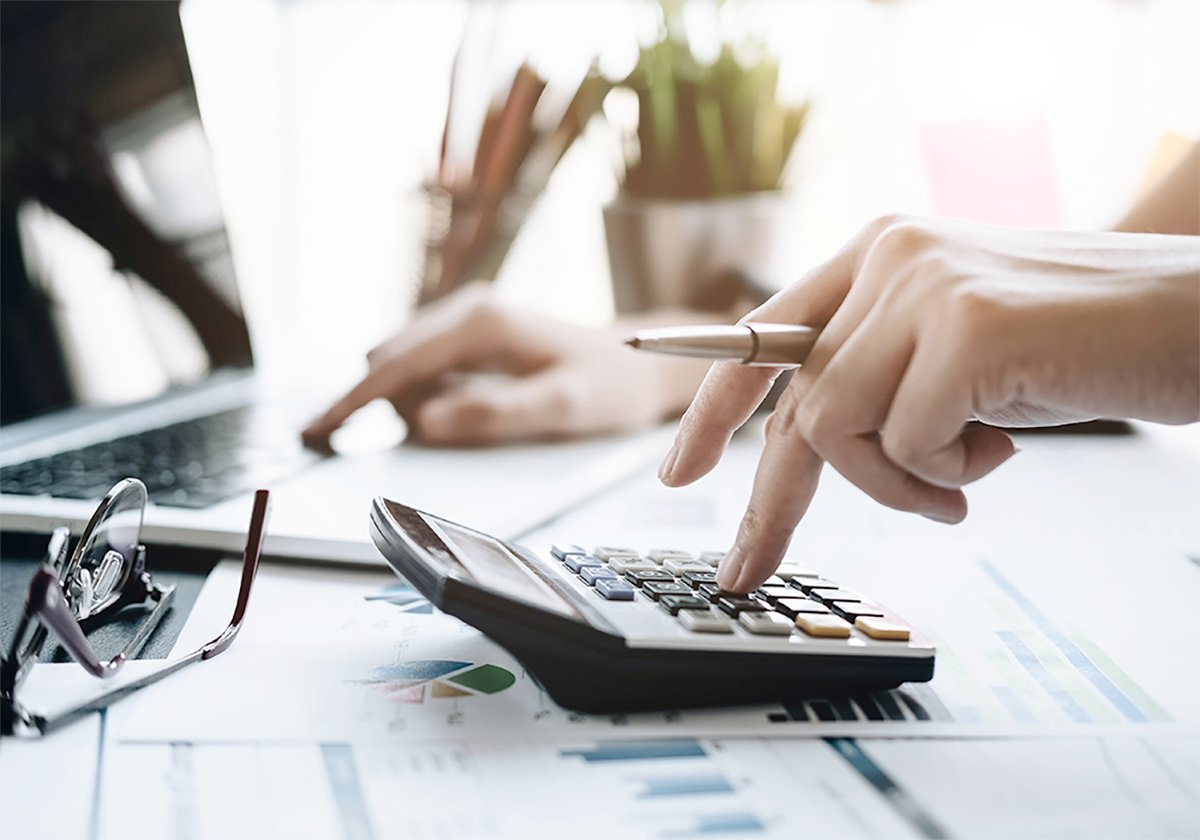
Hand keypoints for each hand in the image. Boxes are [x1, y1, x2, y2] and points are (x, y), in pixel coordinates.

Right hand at [302, 284, 712, 446]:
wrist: (639, 362)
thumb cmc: (608, 385)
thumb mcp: (559, 408)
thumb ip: (492, 414)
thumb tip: (424, 422)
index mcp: (481, 323)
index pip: (396, 367)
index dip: (352, 403)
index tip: (316, 431)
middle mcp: (467, 309)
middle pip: (389, 362)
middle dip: (379, 407)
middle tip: (418, 441)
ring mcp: (466, 316)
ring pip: (402, 364)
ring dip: (407, 401)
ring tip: (468, 419)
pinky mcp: (470, 331)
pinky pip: (423, 364)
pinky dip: (422, 393)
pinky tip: (459, 408)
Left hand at [660, 215, 1199, 591]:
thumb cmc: (1083, 339)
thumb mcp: (956, 348)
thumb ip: (883, 372)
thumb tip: (808, 441)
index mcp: (877, 252)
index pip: (762, 337)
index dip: (711, 409)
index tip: (677, 471)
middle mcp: (888, 256)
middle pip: (793, 401)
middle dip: (772, 500)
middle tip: (749, 565)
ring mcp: (924, 287)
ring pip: (838, 428)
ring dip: (897, 483)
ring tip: (965, 475)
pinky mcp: (965, 330)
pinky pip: (905, 444)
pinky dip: (945, 475)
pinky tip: (1002, 447)